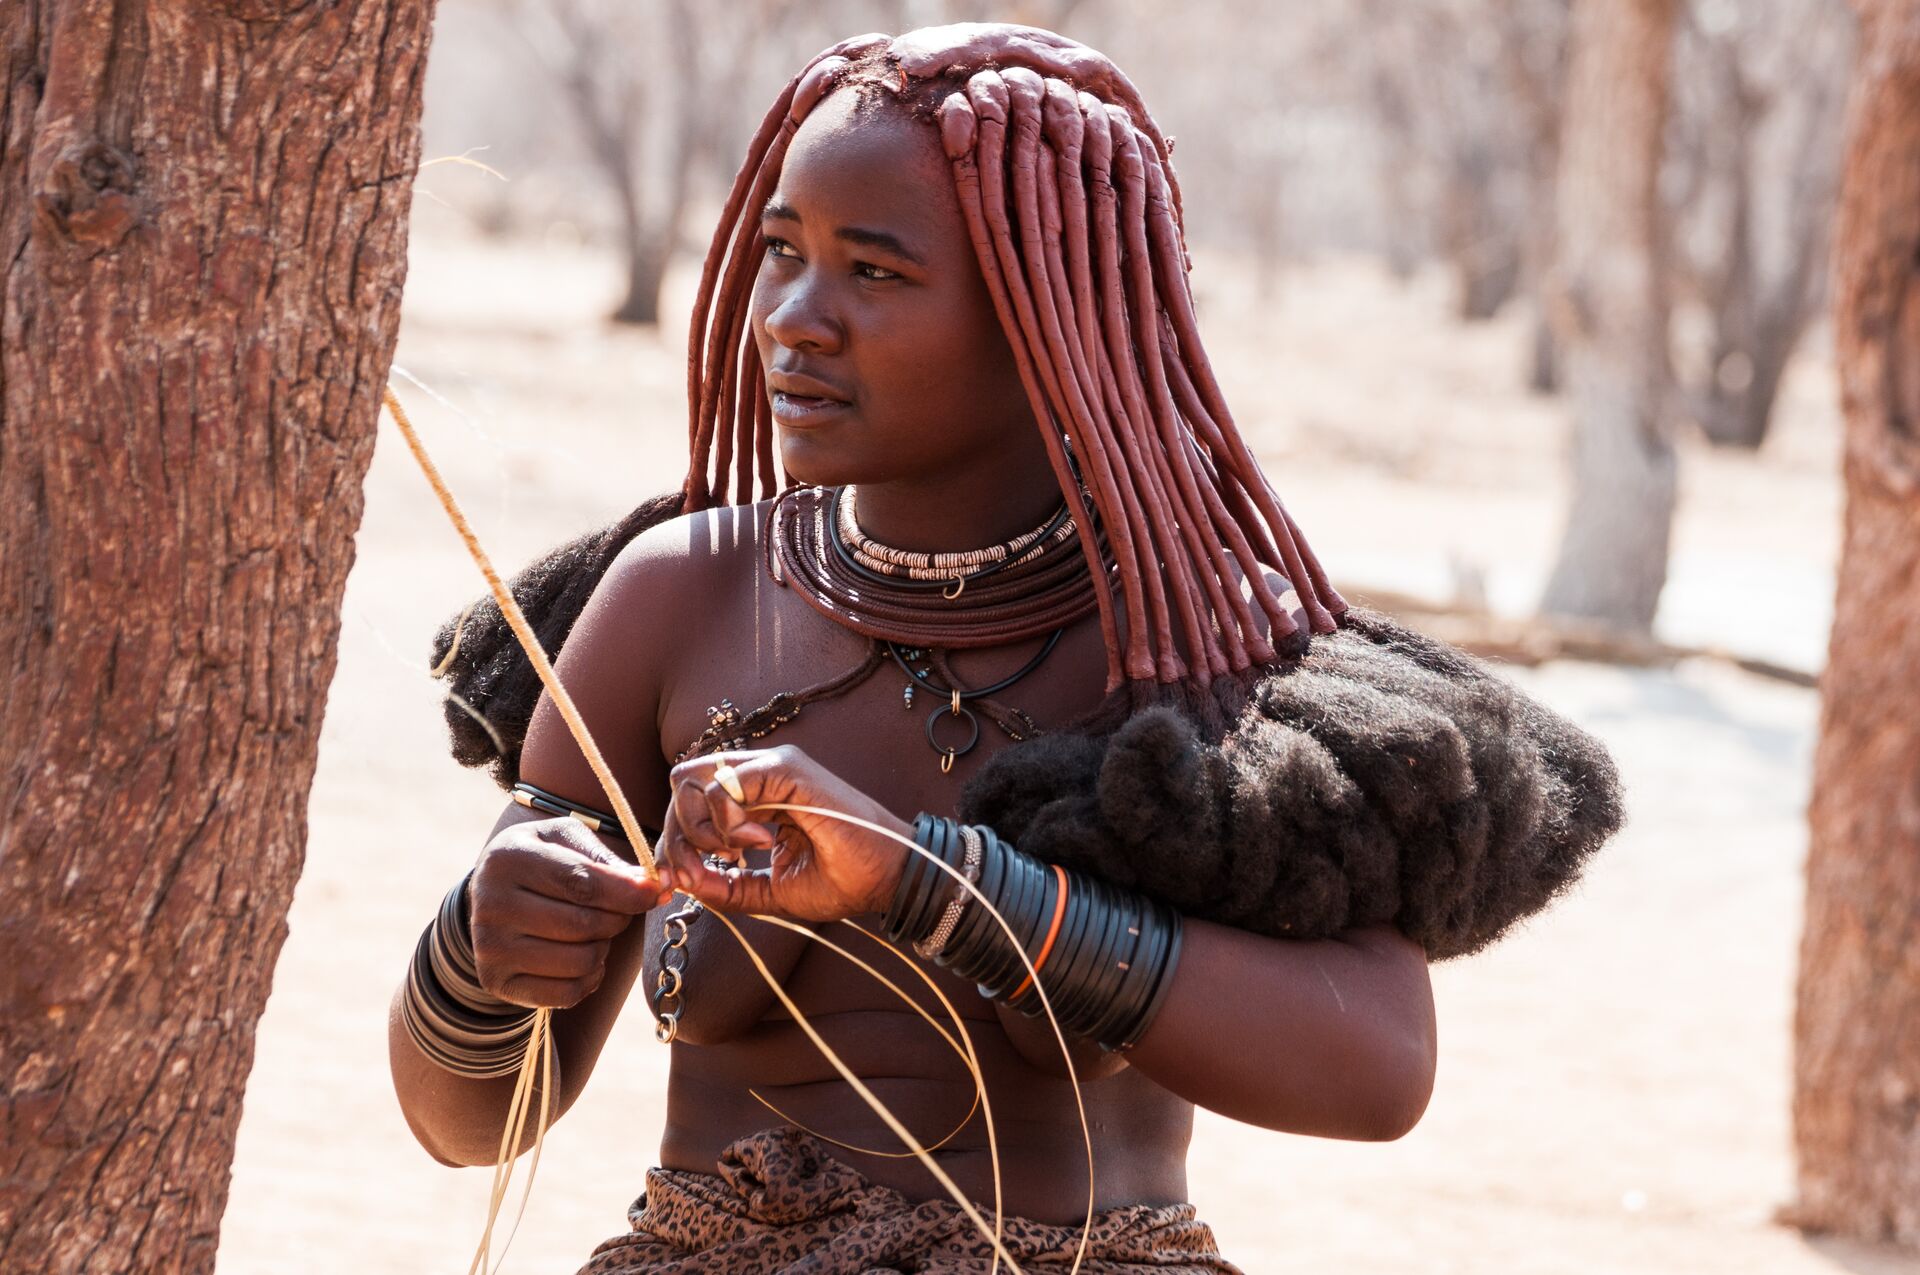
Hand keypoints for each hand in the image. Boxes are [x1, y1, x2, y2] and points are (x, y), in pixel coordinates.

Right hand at [468, 816, 669, 1008]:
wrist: (490, 894)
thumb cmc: (542, 859)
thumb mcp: (567, 841)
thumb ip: (607, 859)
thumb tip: (656, 884)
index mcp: (508, 859)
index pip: (580, 883)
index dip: (627, 892)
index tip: (657, 892)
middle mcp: (490, 906)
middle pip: (583, 925)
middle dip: (618, 919)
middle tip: (620, 910)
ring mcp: (490, 949)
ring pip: (580, 961)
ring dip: (603, 948)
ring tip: (595, 931)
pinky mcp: (496, 982)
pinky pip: (566, 993)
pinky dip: (590, 978)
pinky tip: (583, 957)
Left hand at [658, 744, 915, 922]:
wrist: (887, 879)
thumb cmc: (841, 879)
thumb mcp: (768, 891)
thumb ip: (725, 886)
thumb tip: (682, 882)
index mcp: (754, 795)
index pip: (690, 797)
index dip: (675, 838)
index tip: (687, 879)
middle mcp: (759, 772)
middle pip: (681, 785)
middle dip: (677, 836)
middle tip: (698, 873)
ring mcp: (772, 765)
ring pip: (693, 781)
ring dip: (700, 830)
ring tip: (739, 855)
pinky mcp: (786, 769)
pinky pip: (725, 785)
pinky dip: (727, 822)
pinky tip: (759, 843)